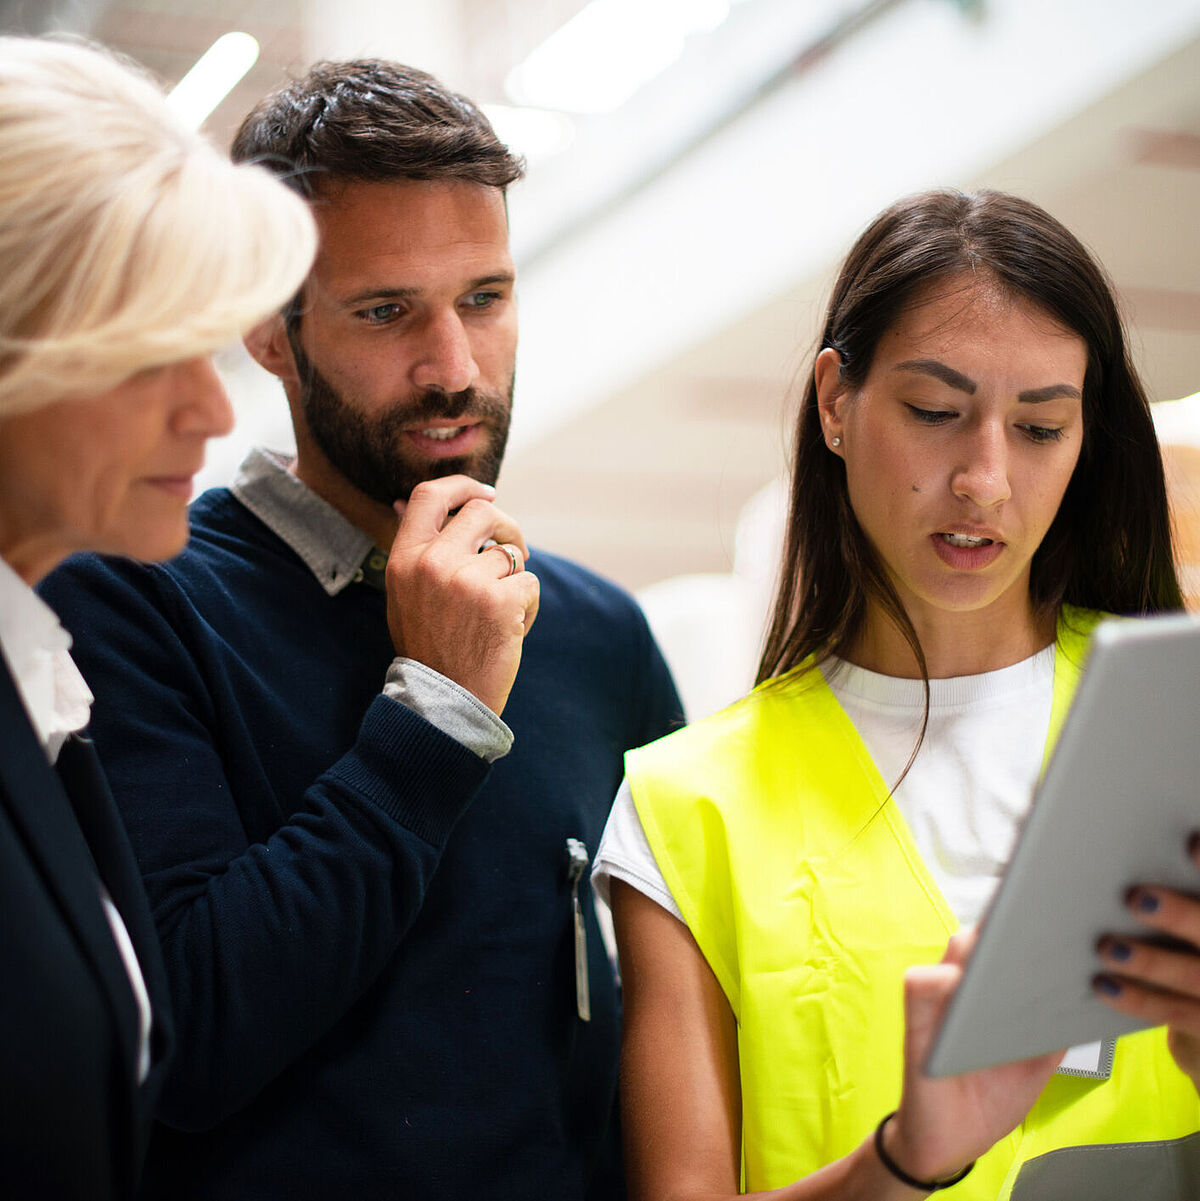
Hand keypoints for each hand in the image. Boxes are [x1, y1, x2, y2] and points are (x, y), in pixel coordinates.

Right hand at [385, 476, 538, 716]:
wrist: (443, 701)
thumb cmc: (429, 646)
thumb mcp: (404, 594)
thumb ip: (414, 550)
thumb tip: (402, 501)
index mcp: (404, 558)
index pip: (429, 495)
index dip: (463, 485)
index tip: (486, 492)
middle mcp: (432, 562)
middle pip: (482, 512)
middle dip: (506, 526)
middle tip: (514, 548)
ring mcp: (466, 580)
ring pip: (511, 553)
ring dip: (515, 580)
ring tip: (501, 612)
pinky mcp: (499, 600)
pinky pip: (529, 583)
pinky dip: (528, 606)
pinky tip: (510, 629)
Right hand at [887, 931, 1063, 1183]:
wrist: (949, 1142)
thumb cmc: (988, 1098)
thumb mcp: (1036, 1065)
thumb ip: (1053, 1030)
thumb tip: (1091, 994)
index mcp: (990, 992)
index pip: (1009, 945)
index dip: (1032, 927)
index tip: (1063, 920)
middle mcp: (963, 987)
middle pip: (985, 936)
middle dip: (1014, 925)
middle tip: (1048, 923)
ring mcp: (938, 1002)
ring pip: (956, 950)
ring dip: (986, 945)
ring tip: (1017, 948)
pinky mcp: (916, 1022)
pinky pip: (921, 984)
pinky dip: (944, 980)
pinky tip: (968, 986)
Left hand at [1093, 834, 1199, 1089]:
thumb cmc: (1185, 935)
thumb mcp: (1185, 902)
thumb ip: (1176, 877)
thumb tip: (1132, 828)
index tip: (1190, 841)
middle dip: (1181, 915)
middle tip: (1138, 898)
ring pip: (1195, 976)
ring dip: (1150, 961)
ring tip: (1108, 947)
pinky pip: (1178, 1013)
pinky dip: (1139, 999)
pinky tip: (1103, 984)